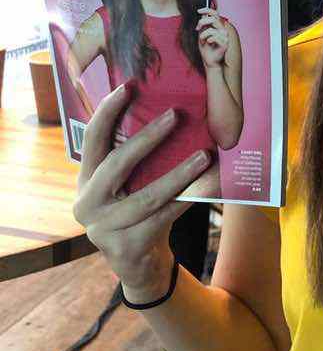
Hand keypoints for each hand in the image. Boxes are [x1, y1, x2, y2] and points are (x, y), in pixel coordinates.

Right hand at [73, 83, 210, 300]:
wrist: (139, 263)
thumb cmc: (138, 211)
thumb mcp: (128, 184)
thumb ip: (135, 158)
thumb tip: (168, 110)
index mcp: (87, 180)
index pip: (92, 139)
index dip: (107, 111)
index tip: (129, 86)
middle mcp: (87, 203)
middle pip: (117, 164)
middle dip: (147, 137)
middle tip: (175, 114)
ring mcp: (104, 228)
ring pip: (147, 195)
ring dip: (179, 173)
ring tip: (205, 155)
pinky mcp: (127, 247)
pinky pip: (164, 216)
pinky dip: (188, 199)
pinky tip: (208, 186)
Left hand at [197, 7, 229, 67]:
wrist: (209, 61)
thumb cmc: (206, 49)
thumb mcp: (202, 34)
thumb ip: (204, 25)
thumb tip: (203, 14)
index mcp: (219, 27)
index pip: (216, 14)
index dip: (208, 10)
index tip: (199, 11)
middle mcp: (223, 30)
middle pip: (213, 19)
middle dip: (202, 22)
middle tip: (197, 28)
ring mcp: (225, 36)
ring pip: (211, 29)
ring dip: (203, 35)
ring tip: (203, 41)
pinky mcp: (225, 43)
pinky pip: (213, 37)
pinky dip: (207, 40)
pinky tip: (208, 44)